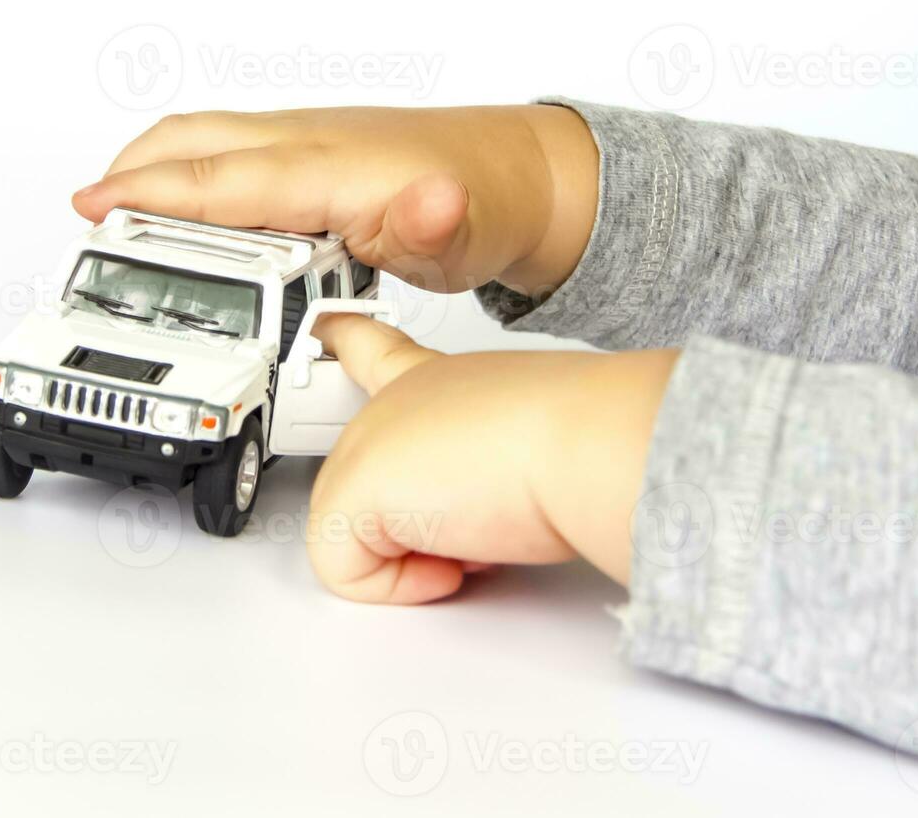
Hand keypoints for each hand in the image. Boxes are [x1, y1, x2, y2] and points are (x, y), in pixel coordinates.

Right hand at [74, 105, 599, 294]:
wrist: (517, 174)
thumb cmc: (483, 203)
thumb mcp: (464, 228)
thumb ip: (439, 221)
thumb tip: (435, 204)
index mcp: (325, 164)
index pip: (220, 181)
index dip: (151, 198)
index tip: (93, 209)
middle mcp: (303, 142)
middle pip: (192, 143)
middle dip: (129, 176)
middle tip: (85, 220)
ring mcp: (300, 142)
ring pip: (204, 141)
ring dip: (150, 168)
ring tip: (111, 215)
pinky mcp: (303, 153)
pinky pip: (226, 151)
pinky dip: (184, 170)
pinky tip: (179, 205)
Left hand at [304, 314, 678, 603]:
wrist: (586, 443)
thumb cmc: (580, 437)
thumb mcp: (521, 448)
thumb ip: (475, 472)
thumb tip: (464, 531)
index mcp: (437, 380)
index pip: (378, 352)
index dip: (350, 342)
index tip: (331, 330)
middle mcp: (394, 404)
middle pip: (362, 477)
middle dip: (416, 528)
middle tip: (481, 520)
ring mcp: (365, 440)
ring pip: (353, 532)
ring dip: (418, 558)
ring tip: (477, 532)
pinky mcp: (349, 490)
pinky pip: (342, 570)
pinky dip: (396, 586)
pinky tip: (449, 564)